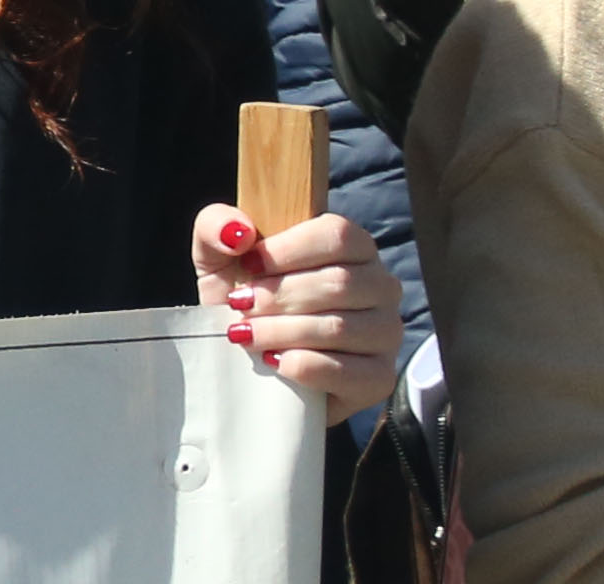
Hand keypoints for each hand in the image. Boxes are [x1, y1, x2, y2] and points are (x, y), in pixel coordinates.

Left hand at [195, 206, 401, 420]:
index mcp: (353, 245)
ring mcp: (386, 332)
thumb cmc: (244, 298)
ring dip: (283, 332)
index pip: (337, 236)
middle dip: (279, 296)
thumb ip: (217, 225)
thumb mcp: (219, 257)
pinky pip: (350, 372)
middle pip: (339, 283)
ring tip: (248, 336)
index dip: (288, 251)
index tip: (248, 266)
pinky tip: (275, 362)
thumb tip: (240, 232)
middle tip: (241, 307)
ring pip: (340, 328)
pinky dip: (304, 367)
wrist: (252, 362)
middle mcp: (380, 285)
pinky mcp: (379, 377)